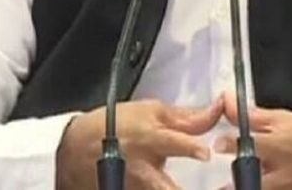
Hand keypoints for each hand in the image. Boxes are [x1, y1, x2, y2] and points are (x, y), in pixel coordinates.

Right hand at [55, 96, 223, 188]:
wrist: (74, 151)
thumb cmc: (113, 126)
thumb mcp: (149, 111)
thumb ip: (185, 117)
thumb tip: (216, 110)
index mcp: (152, 139)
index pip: (175, 142)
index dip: (191, 147)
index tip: (207, 153)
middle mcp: (146, 168)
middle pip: (167, 187)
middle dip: (180, 188)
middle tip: (217, 186)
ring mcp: (137, 188)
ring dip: (171, 187)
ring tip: (211, 187)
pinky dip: (162, 189)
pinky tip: (168, 186)